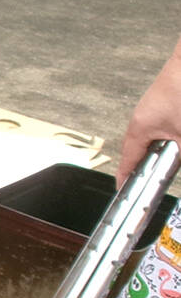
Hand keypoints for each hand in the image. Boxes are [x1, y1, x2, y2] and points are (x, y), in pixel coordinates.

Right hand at [117, 47, 180, 183]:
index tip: (123, 192)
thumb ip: (179, 154)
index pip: (128, 163)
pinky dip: (171, 137)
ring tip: (172, 151)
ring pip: (155, 140)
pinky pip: (163, 128)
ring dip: (164, 149)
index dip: (126, 180)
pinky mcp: (166, 104)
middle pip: (143, 152)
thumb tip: (174, 167)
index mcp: (140, 129)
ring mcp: (154, 111)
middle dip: (152, 165)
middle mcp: (142, 120)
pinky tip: (178, 135)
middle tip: (156, 178)